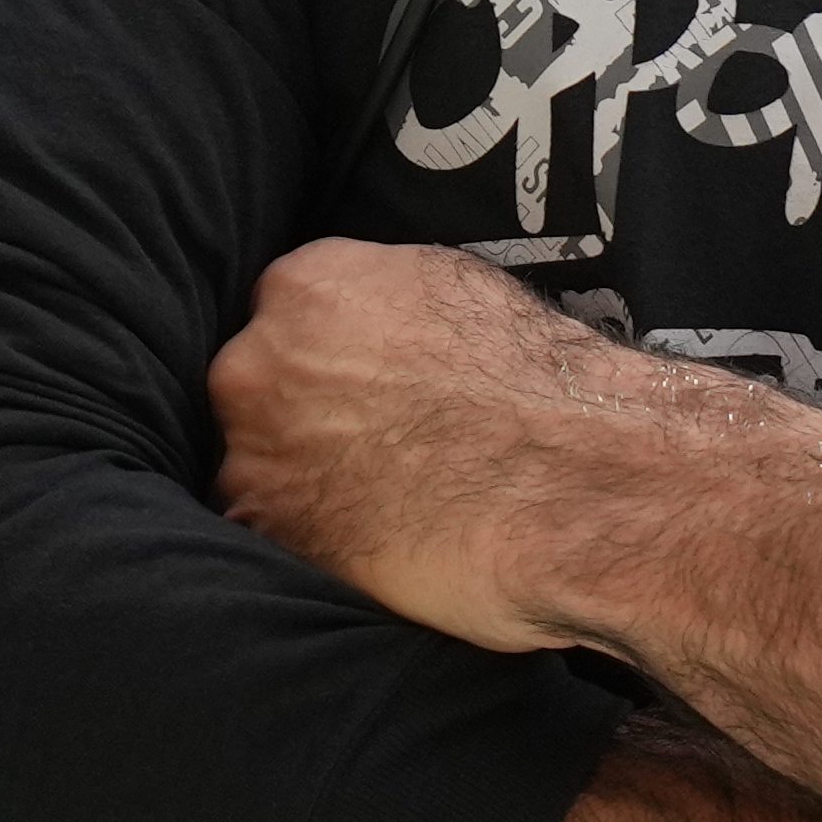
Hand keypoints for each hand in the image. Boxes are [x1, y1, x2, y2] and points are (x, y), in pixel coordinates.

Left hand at [209, 237, 657, 650]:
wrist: (566, 477)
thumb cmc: (530, 381)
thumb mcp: (451, 286)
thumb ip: (377, 298)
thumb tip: (366, 322)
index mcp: (304, 285)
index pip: (284, 317)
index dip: (324, 357)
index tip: (356, 385)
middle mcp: (257, 361)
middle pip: (254, 387)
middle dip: (299, 414)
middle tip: (368, 443)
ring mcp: (254, 451)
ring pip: (255, 464)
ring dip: (299, 480)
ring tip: (375, 497)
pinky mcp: (270, 532)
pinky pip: (269, 531)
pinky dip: (308, 537)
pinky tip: (369, 535)